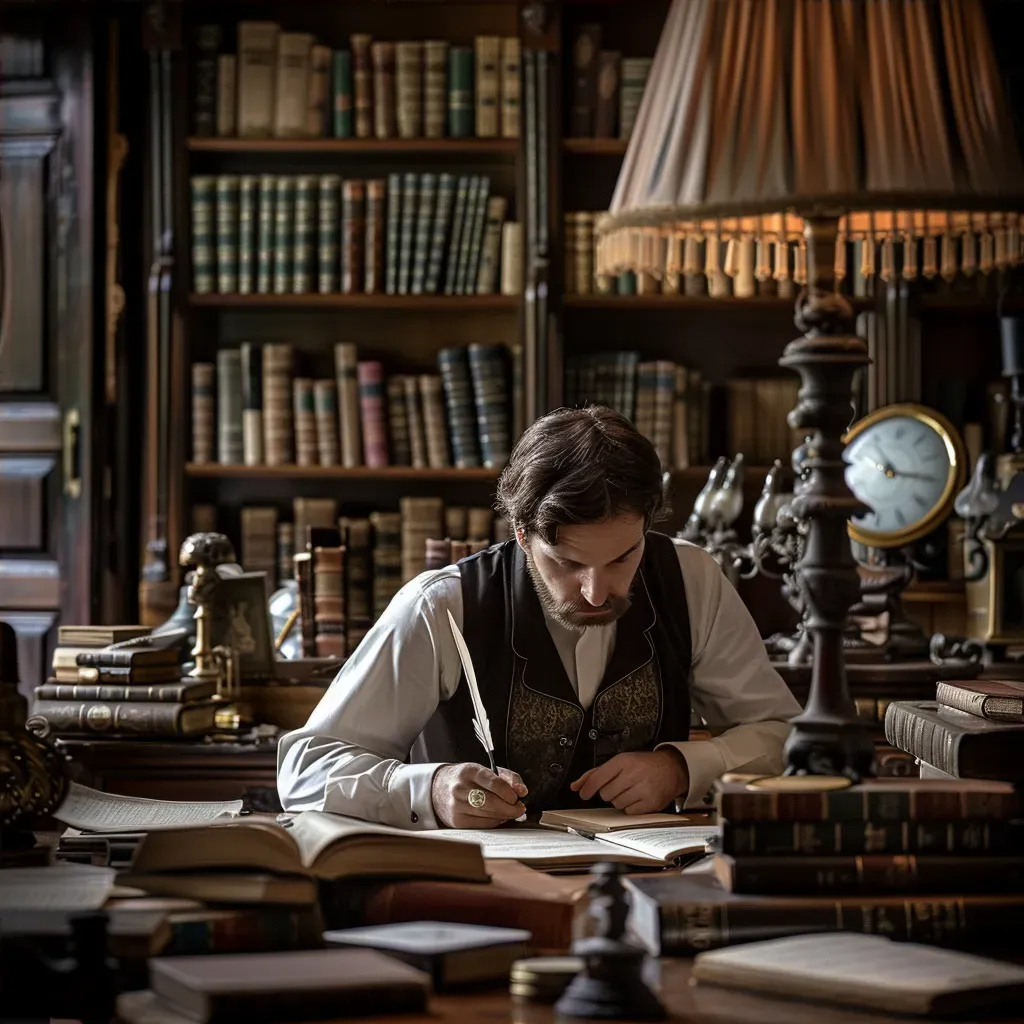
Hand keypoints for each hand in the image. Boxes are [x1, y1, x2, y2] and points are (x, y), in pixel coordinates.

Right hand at [431, 762, 528, 828]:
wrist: (439, 788)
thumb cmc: (467, 779)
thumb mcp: (486, 770)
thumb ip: (508, 778)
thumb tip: (522, 791)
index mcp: (469, 771)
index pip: (493, 782)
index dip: (509, 792)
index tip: (517, 797)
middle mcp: (460, 788)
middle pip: (492, 802)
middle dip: (510, 808)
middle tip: (519, 808)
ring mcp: (457, 806)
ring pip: (488, 815)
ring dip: (504, 816)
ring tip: (510, 812)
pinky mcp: (457, 821)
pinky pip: (483, 825)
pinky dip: (495, 822)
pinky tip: (498, 817)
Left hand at [570, 749, 688, 813]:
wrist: (671, 769)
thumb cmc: (643, 765)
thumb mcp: (620, 762)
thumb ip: (596, 773)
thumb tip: (576, 785)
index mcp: (623, 761)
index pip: (598, 777)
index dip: (587, 788)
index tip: (583, 793)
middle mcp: (633, 774)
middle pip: (605, 793)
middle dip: (609, 792)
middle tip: (619, 786)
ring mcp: (643, 789)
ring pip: (616, 804)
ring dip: (619, 800)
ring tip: (630, 790)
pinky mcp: (651, 803)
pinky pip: (629, 812)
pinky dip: (630, 807)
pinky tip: (637, 797)